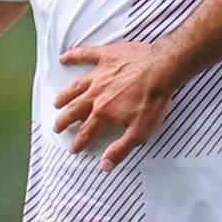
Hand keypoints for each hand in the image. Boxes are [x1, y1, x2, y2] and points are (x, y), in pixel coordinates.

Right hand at [51, 43, 174, 170]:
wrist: (164, 70)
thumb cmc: (154, 101)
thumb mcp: (140, 132)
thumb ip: (121, 149)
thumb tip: (105, 166)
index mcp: (104, 113)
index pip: (86, 131)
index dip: (79, 142)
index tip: (73, 149)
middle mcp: (96, 94)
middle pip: (74, 110)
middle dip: (64, 120)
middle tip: (57, 127)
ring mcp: (99, 74)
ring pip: (75, 86)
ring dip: (65, 95)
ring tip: (57, 102)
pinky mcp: (106, 56)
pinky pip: (85, 55)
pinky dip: (73, 56)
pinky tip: (63, 58)